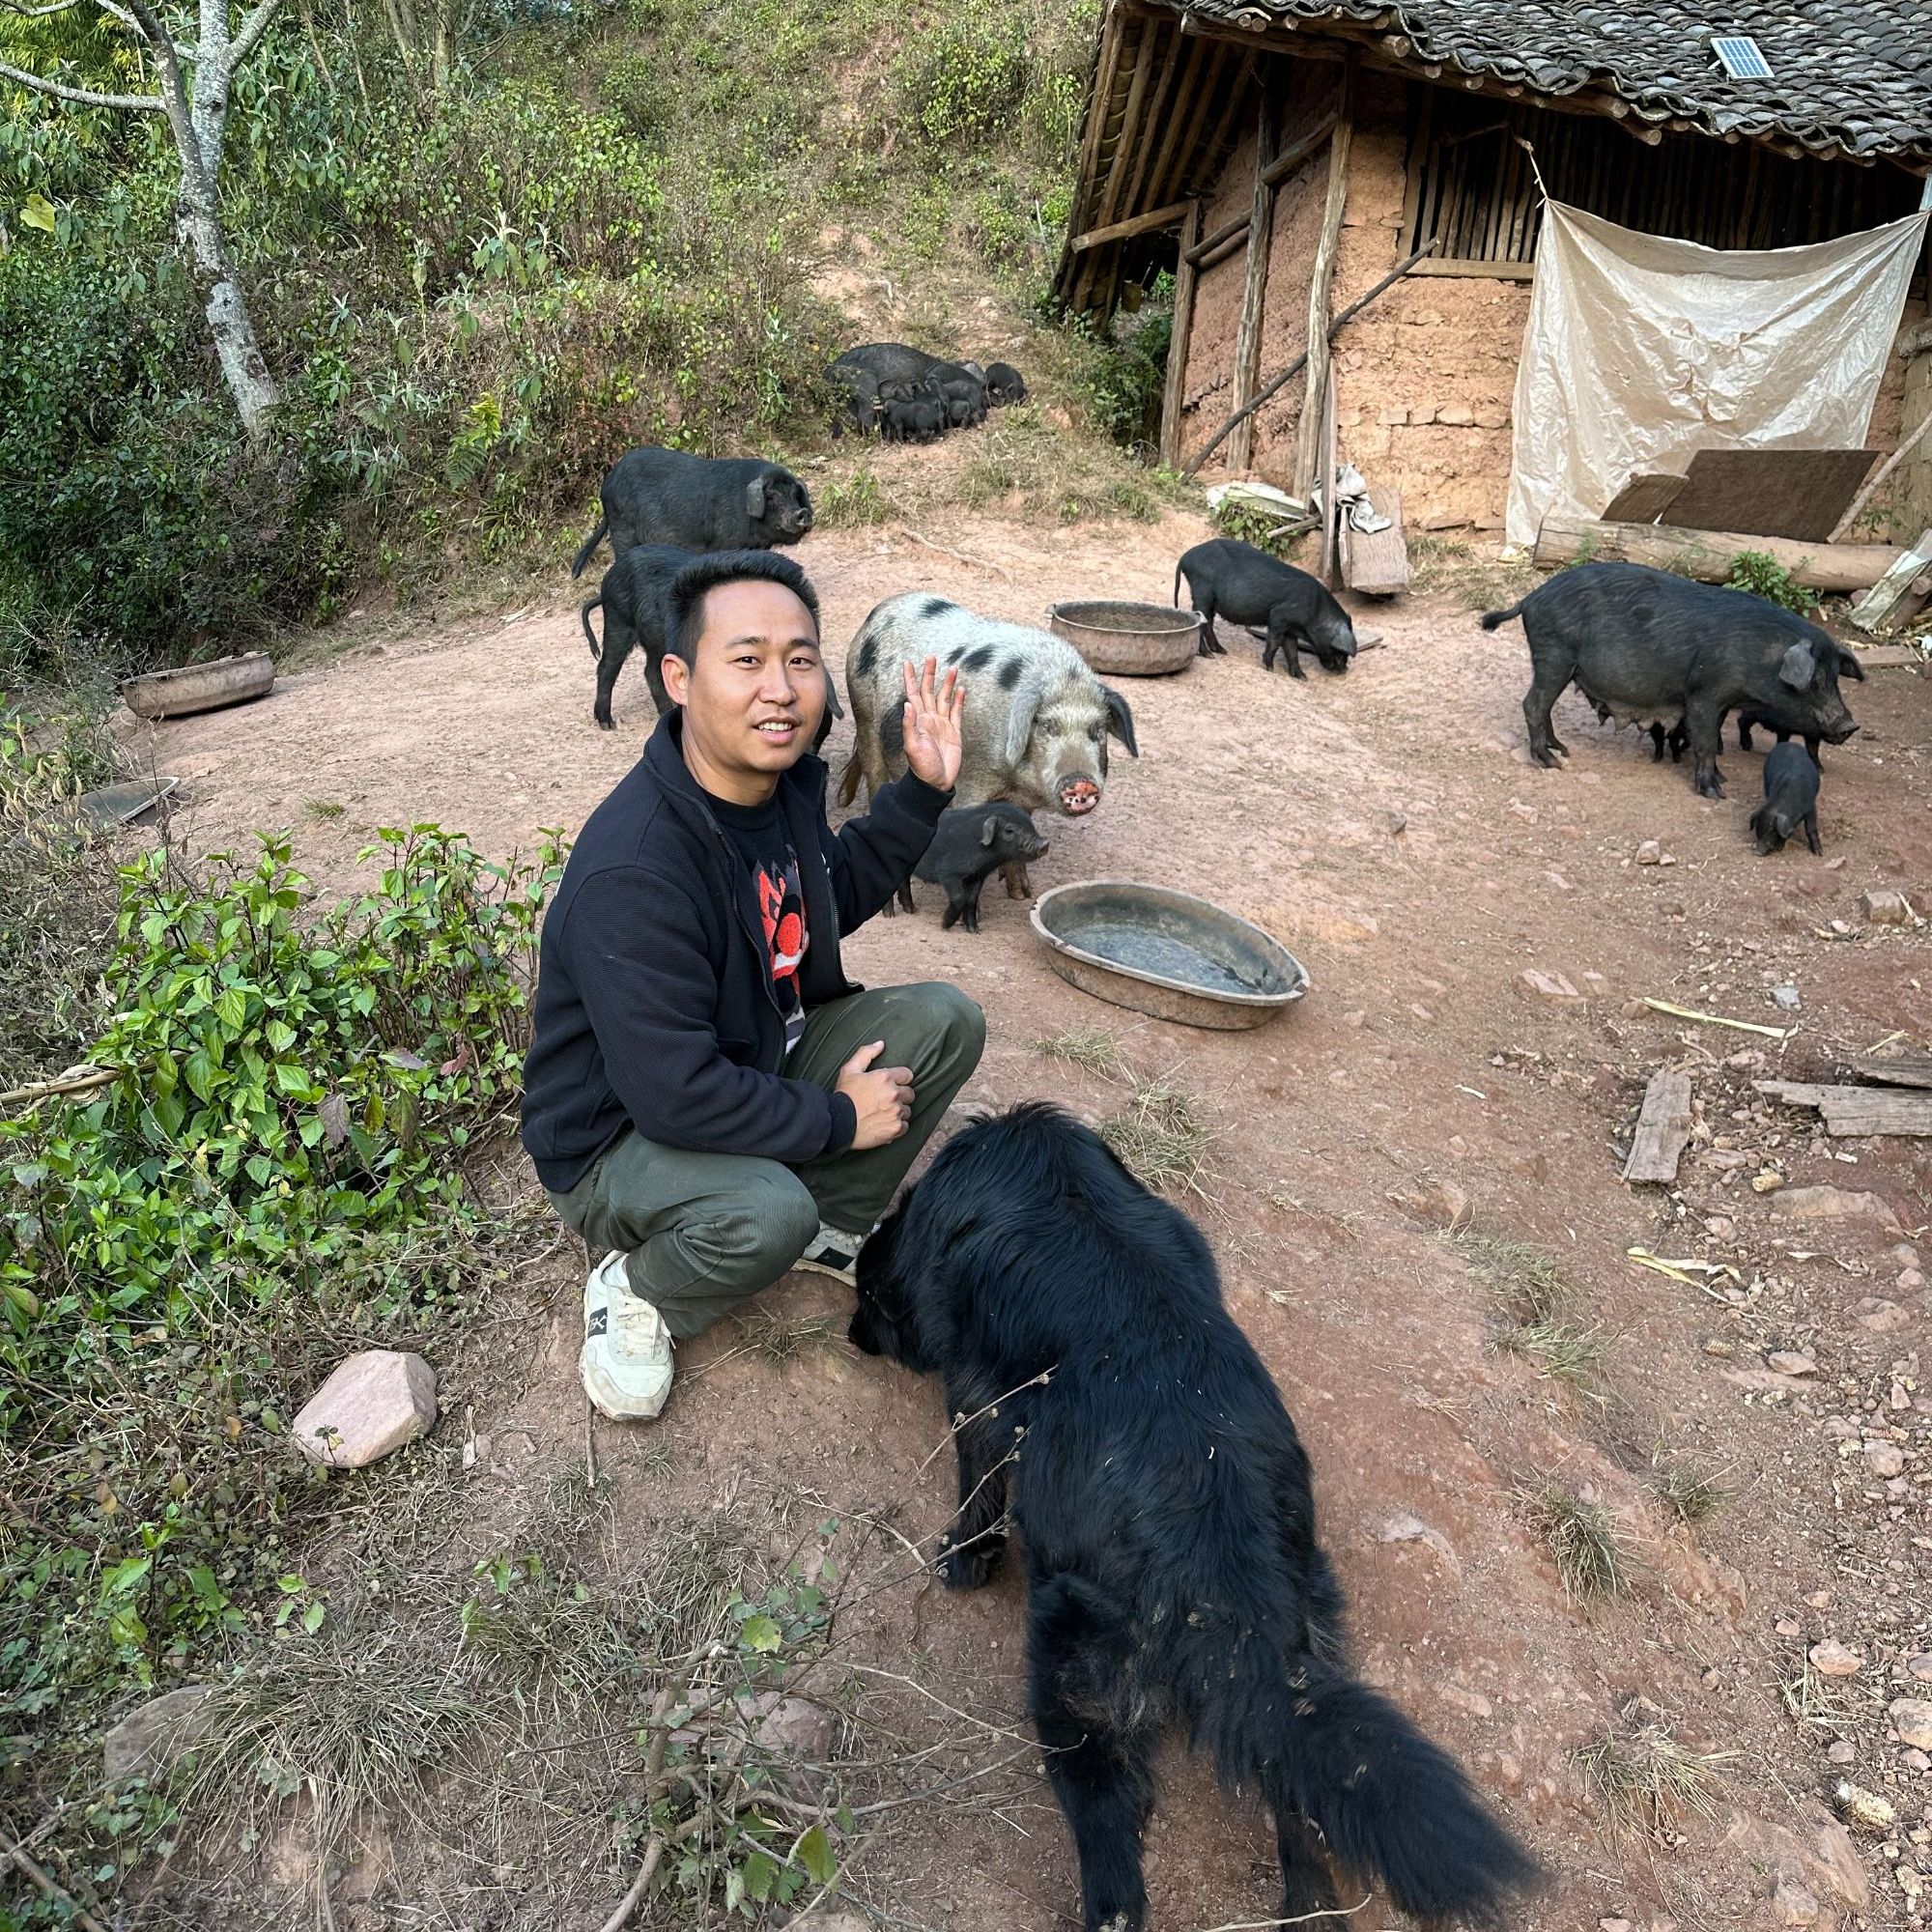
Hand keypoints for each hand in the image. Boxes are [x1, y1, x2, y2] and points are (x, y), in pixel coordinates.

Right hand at [836, 1040, 913, 1150]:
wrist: (837, 1124)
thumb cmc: (844, 1096)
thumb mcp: (850, 1070)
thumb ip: (866, 1053)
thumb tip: (881, 1044)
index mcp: (885, 1078)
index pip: (908, 1075)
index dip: (900, 1079)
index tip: (891, 1085)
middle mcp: (894, 1094)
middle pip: (910, 1093)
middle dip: (900, 1095)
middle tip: (886, 1100)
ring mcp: (896, 1112)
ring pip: (908, 1110)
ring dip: (899, 1111)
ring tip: (884, 1113)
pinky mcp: (895, 1128)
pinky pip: (905, 1126)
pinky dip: (897, 1126)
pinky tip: (885, 1123)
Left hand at [901, 656, 964, 791]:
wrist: (935, 783)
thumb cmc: (921, 768)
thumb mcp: (912, 747)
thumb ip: (909, 725)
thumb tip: (907, 704)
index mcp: (917, 720)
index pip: (913, 694)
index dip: (911, 679)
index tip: (908, 662)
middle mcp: (929, 719)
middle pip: (929, 691)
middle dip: (930, 674)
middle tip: (932, 657)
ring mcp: (942, 724)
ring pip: (944, 698)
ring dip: (947, 683)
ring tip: (953, 667)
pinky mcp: (954, 732)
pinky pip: (957, 712)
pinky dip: (959, 700)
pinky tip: (961, 689)